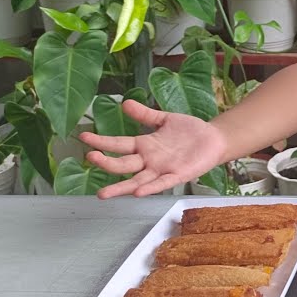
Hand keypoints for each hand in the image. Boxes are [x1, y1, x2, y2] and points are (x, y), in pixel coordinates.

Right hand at [77, 100, 228, 198]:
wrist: (213, 138)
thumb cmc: (189, 131)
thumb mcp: (164, 119)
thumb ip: (145, 114)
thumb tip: (124, 103)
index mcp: (144, 146)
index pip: (118, 144)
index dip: (102, 141)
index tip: (83, 136)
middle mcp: (149, 160)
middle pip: (123, 164)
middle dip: (106, 162)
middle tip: (90, 157)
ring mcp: (162, 169)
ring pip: (137, 180)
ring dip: (121, 187)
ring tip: (102, 193)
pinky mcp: (177, 175)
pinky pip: (162, 183)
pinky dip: (150, 188)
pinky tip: (138, 191)